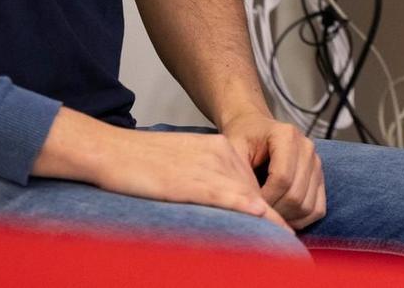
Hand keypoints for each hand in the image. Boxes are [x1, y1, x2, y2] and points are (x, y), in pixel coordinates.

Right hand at [33, 110, 290, 231]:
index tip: (282, 237)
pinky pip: (229, 197)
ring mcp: (212, 167)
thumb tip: (228, 208)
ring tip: (286, 251)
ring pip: (250, 198)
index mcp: (223, 151)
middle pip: (258, 194)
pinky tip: (265, 220)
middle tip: (291, 252)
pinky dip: (248, 210)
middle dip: (274, 224)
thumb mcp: (185, 167)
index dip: (269, 215)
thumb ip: (209, 183)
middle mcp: (224, 156)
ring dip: (269, 226)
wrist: (112, 151)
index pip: (255, 186)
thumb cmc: (142, 164)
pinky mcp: (196, 181)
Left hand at [221, 108, 325, 228]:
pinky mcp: (319, 177)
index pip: (282, 178)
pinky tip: (282, 217)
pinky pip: (318, 209)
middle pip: (296, 195)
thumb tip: (245, 204)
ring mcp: (316, 163)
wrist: (255, 128)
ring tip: (268, 217)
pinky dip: (301, 220)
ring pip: (308, 206)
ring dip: (287, 219)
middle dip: (275, 212)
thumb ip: (238, 172)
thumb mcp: (233, 148)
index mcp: (286, 135)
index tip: (250, 205)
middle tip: (257, 215)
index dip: (266, 199)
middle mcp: (306, 147)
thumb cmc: (243, 138)